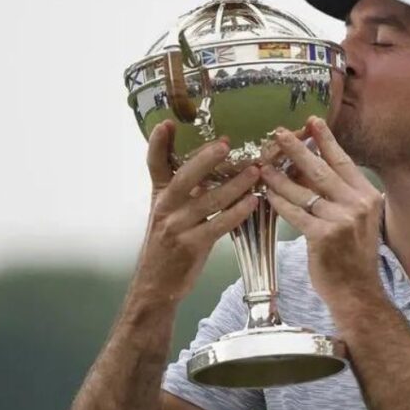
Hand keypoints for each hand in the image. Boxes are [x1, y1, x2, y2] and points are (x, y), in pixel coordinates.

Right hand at [134, 121, 260, 302]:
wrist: (156, 286)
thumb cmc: (168, 247)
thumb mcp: (168, 214)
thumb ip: (183, 192)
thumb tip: (207, 168)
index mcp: (159, 197)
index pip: (154, 165)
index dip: (157, 144)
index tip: (167, 123)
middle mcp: (165, 208)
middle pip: (184, 177)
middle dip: (204, 159)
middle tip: (225, 143)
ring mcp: (177, 227)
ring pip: (208, 201)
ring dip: (234, 185)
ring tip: (255, 171)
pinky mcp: (191, 246)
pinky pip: (218, 225)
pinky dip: (236, 213)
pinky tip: (252, 203)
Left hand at [260, 116, 384, 309]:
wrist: (357, 292)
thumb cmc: (354, 257)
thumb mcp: (358, 221)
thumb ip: (342, 196)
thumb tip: (313, 169)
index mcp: (368, 197)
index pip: (344, 162)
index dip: (326, 140)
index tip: (313, 122)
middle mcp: (357, 205)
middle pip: (321, 170)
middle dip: (297, 149)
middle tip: (278, 132)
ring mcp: (341, 220)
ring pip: (303, 191)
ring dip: (279, 176)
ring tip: (262, 164)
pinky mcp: (323, 236)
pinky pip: (295, 213)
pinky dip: (279, 202)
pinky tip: (266, 194)